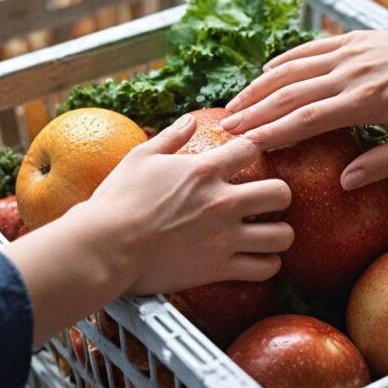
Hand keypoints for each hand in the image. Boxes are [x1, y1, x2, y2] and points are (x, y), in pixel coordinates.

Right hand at [4, 113, 292, 344]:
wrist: (104, 247)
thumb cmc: (117, 201)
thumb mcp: (140, 157)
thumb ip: (171, 136)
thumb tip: (190, 119)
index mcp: (204, 170)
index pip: (252, 148)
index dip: (254, 149)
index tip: (250, 158)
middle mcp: (223, 202)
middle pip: (281, 193)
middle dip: (280, 195)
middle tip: (268, 200)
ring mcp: (224, 237)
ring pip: (283, 235)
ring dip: (279, 233)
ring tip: (268, 232)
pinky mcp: (220, 268)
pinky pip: (265, 268)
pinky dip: (267, 264)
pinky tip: (258, 259)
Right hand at [221, 2, 387, 189]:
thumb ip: (385, 162)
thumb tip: (345, 181)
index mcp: (368, 101)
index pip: (307, 118)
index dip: (272, 132)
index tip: (245, 144)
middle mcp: (353, 73)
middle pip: (290, 93)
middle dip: (254, 111)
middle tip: (224, 128)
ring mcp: (352, 52)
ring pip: (293, 68)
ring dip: (260, 86)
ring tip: (234, 104)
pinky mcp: (356, 39)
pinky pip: (311, 48)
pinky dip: (284, 60)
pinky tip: (265, 72)